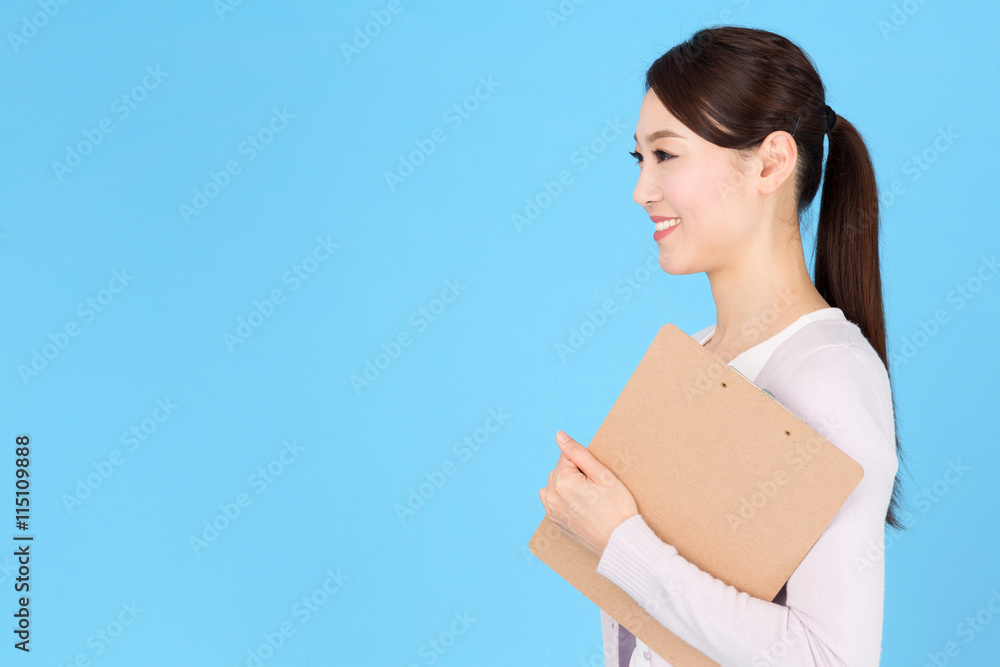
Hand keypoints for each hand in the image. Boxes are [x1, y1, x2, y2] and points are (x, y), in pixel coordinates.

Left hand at [538, 431, 638, 557]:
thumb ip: (578, 453)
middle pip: (560, 470)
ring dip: (567, 485)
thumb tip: (559, 436)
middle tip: (596, 489)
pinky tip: (581, 507)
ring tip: (588, 498)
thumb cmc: (617, 508)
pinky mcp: (555, 522)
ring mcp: (552, 511)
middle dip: (576, 473)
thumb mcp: (602, 475)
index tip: (597, 479)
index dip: (587, 465)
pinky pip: (554, 501)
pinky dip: (564, 499)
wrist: (620, 542)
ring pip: (555, 485)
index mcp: (561, 481)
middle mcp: (551, 496)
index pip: (569, 457)